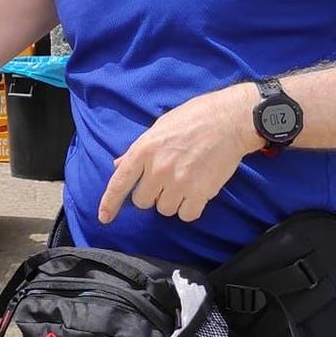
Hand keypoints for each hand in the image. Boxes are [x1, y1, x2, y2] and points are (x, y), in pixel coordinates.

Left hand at [99, 82, 259, 223]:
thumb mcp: (159, 127)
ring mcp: (179, 182)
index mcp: (144, 149)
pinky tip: (196, 194)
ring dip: (172, 201)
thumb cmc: (195, 118)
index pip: (120, 182)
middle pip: (142, 201)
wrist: (230, 120)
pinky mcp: (200, 192)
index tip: (104, 218)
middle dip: (151, 194)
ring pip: (164, 209)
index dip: (110, 203)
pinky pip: (186, 215)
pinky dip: (190, 209)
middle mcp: (158, 168)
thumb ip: (138, 150)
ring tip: (185, 182)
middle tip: (166, 180)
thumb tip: (119, 165)